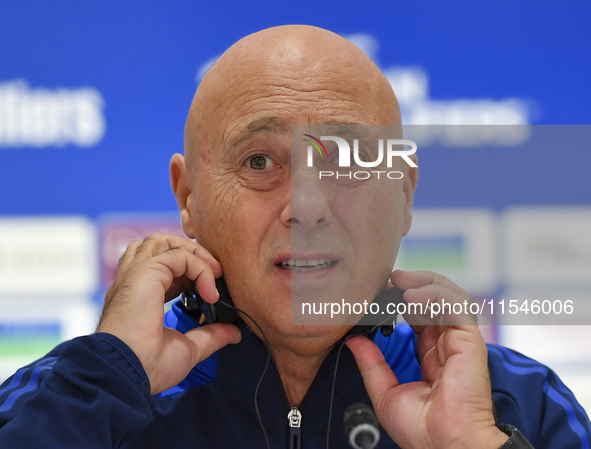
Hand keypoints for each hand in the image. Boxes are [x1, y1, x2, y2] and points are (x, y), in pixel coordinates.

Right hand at [97, 234, 241, 393]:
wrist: (127, 374)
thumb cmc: (146, 366)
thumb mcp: (187, 348)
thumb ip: (209, 335)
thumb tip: (233, 332)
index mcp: (137, 296)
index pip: (162, 267)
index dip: (189, 272)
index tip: (210, 293)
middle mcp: (133, 281)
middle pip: (159, 244)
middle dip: (191, 253)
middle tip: (216, 274)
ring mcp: (135, 274)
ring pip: (164, 241)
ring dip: (193, 252)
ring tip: (213, 273)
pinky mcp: (145, 272)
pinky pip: (180, 255)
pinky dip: (200, 268)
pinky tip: (209, 292)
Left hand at [347, 270, 508, 448]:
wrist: (444, 446)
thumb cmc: (423, 431)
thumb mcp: (385, 392)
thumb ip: (371, 364)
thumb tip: (353, 341)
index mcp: (432, 356)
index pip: (421, 317)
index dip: (403, 301)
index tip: (382, 294)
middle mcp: (448, 345)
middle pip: (437, 300)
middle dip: (414, 283)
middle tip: (391, 278)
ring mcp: (460, 342)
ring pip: (450, 297)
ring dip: (425, 283)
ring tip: (400, 281)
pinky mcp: (469, 341)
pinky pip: (457, 307)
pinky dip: (435, 295)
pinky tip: (412, 295)